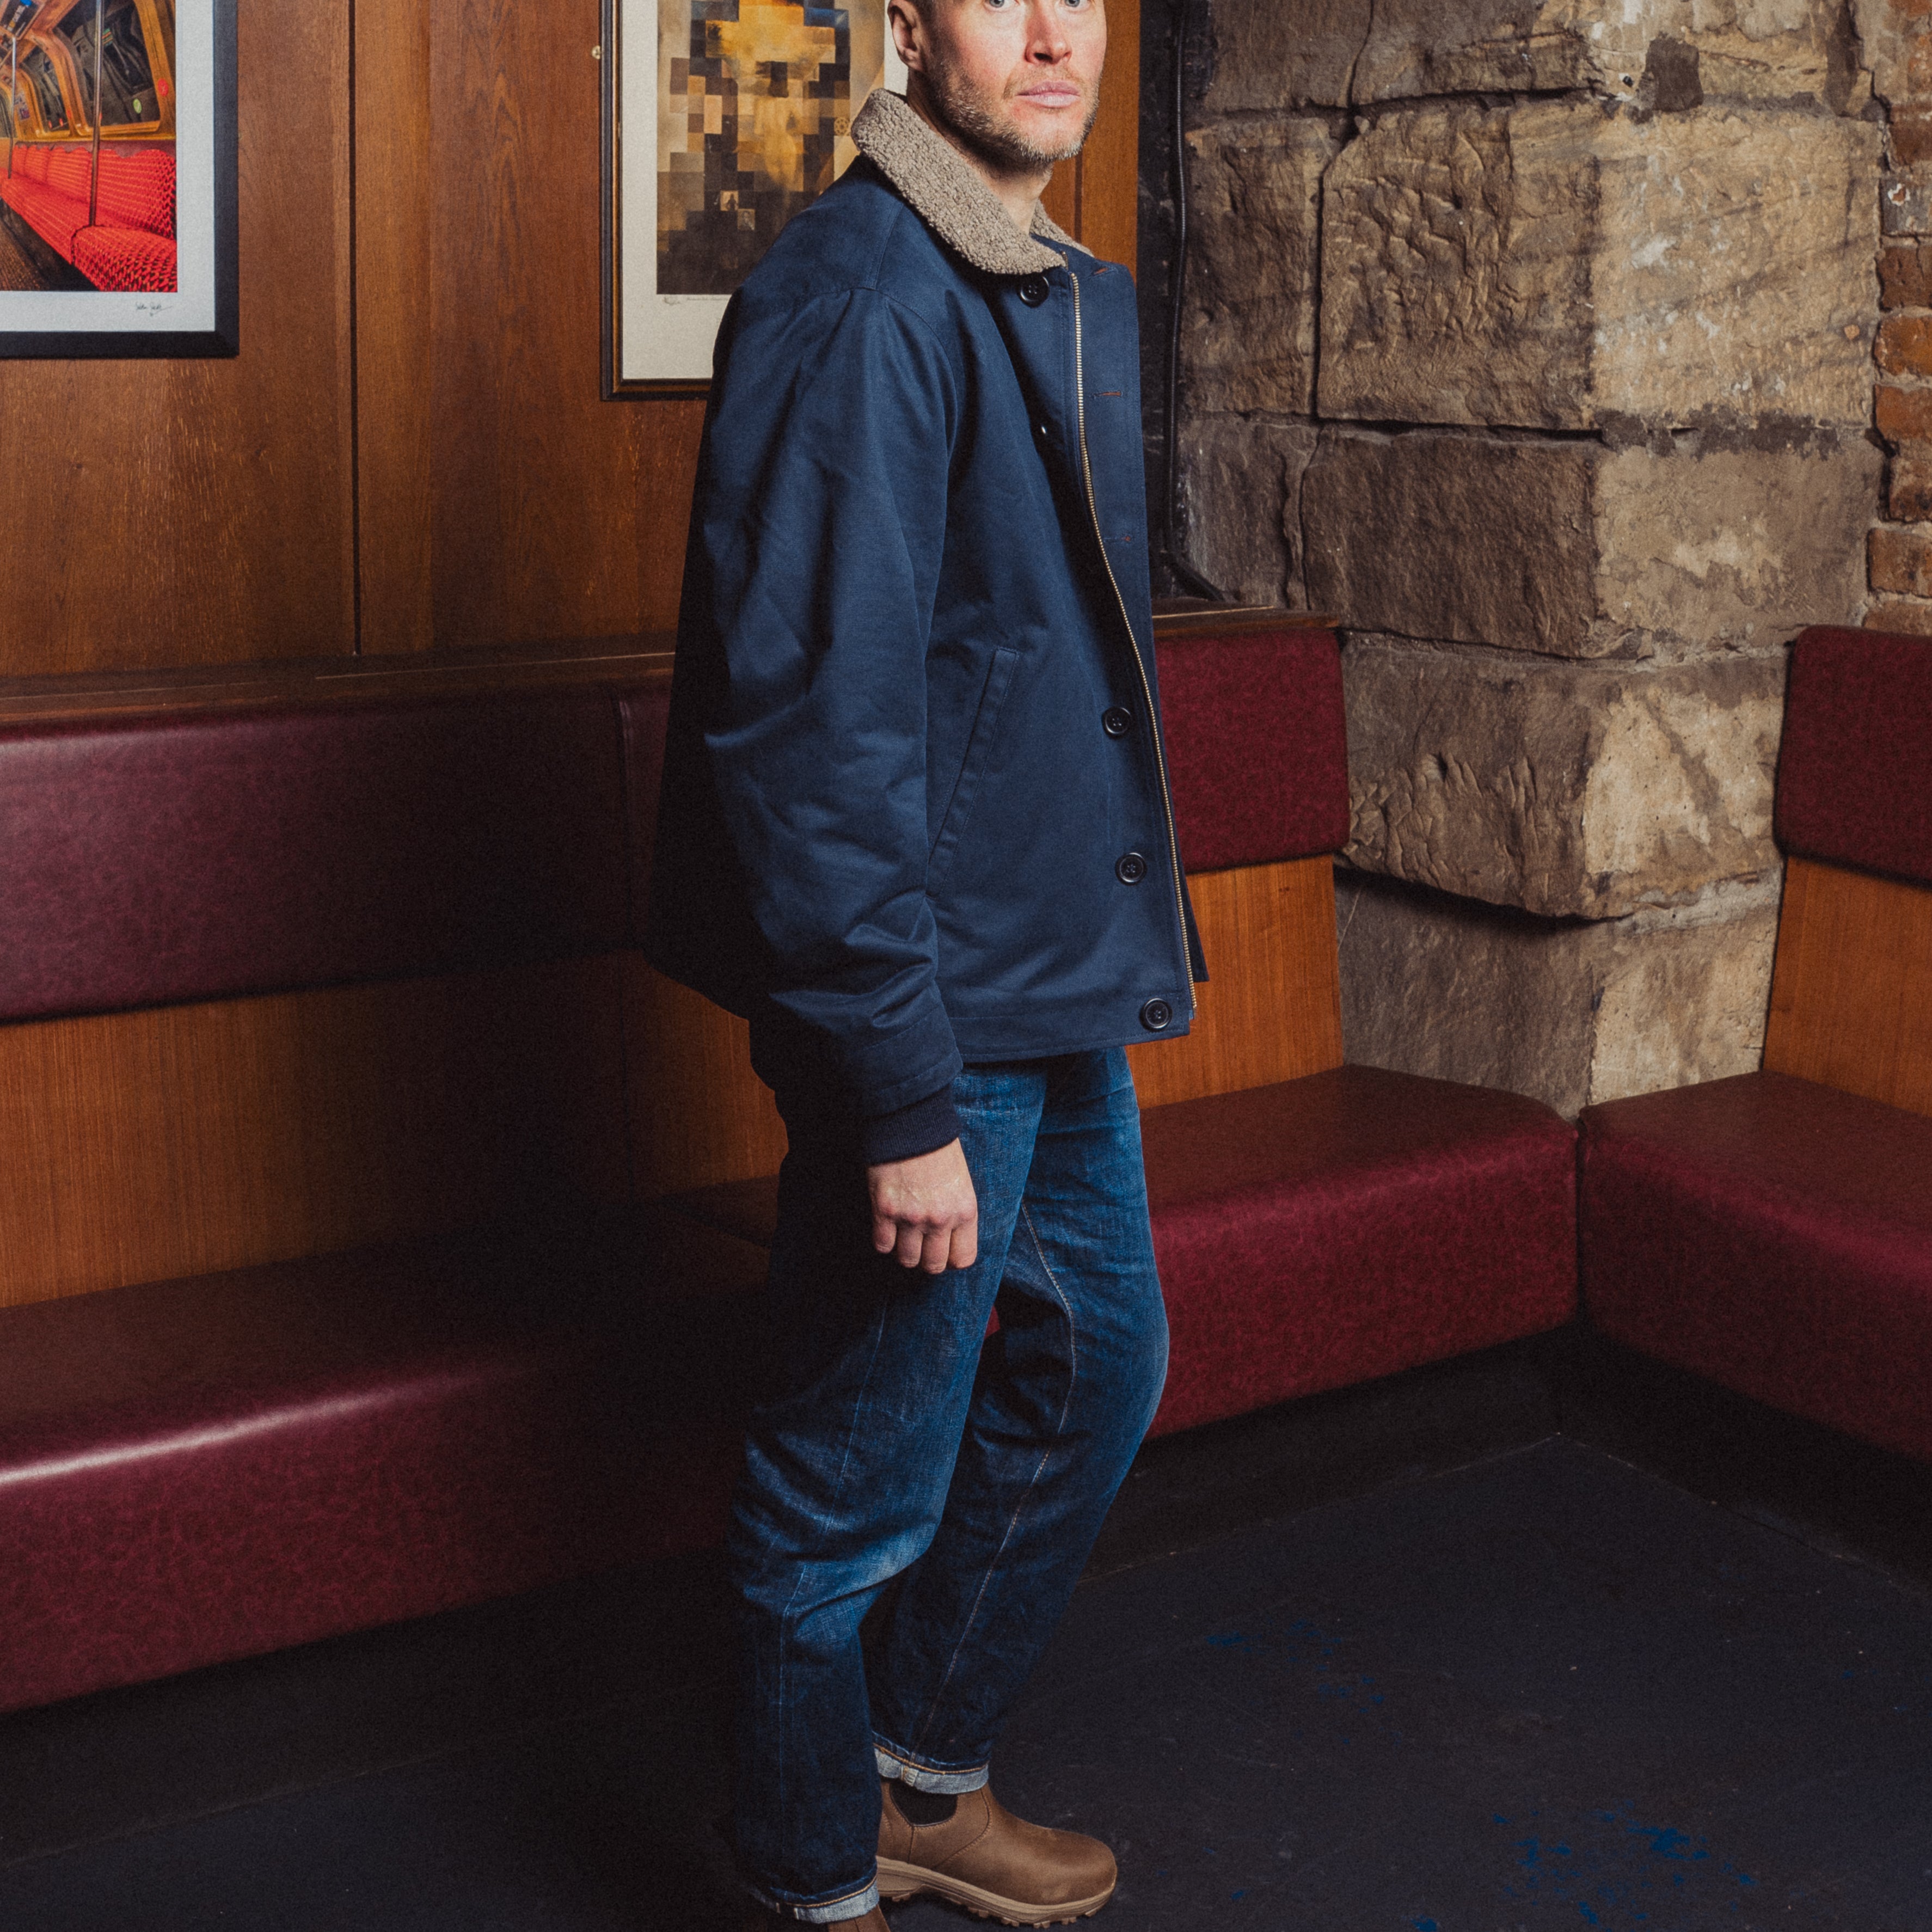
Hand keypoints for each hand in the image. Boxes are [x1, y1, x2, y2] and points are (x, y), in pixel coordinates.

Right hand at [868, 1139, 978, 1273]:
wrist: (911, 1122)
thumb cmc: (938, 1147)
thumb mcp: (961, 1181)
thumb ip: (956, 1212)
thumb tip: (947, 1237)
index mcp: (965, 1211)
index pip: (964, 1258)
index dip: (951, 1258)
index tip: (943, 1251)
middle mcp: (940, 1219)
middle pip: (933, 1265)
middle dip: (926, 1259)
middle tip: (921, 1246)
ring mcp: (912, 1217)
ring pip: (907, 1259)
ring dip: (904, 1251)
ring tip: (902, 1236)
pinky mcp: (885, 1210)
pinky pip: (882, 1245)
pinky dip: (883, 1240)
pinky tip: (886, 1226)